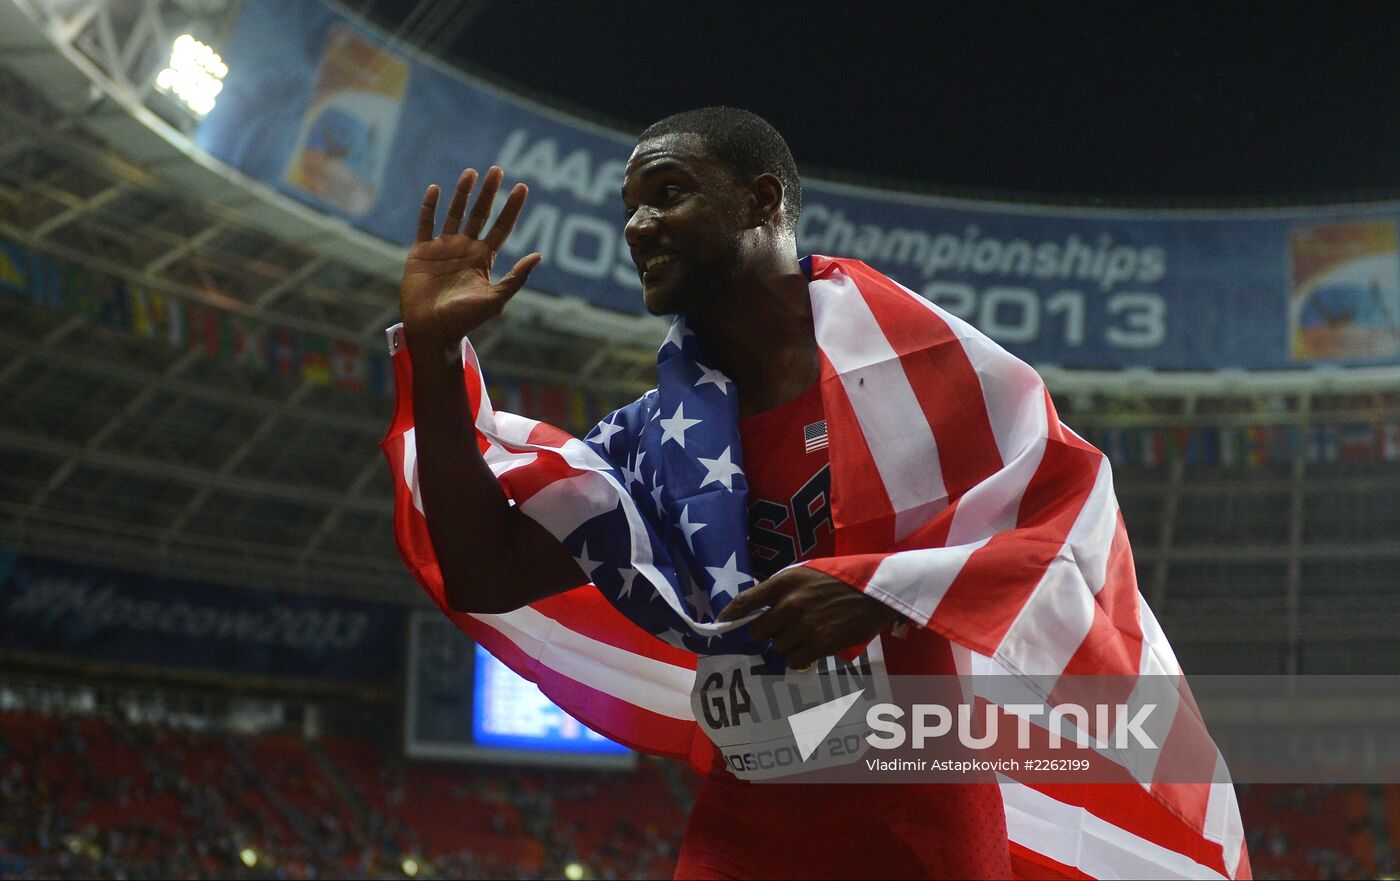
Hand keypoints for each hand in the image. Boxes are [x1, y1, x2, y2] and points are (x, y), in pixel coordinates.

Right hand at [400, 166, 540, 355]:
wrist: (431, 331)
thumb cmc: (464, 320)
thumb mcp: (495, 299)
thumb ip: (516, 278)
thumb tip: (539, 255)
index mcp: (483, 259)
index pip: (501, 227)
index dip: (511, 208)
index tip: (522, 187)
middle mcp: (465, 249)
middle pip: (479, 214)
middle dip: (489, 193)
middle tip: (498, 170)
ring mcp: (443, 249)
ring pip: (454, 214)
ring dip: (462, 193)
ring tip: (471, 172)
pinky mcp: (421, 252)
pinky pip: (425, 224)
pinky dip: (429, 207)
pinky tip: (436, 189)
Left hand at [717, 566, 903, 669]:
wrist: (876, 593)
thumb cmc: (841, 580)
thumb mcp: (808, 572)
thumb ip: (782, 587)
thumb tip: (758, 607)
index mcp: (787, 581)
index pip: (747, 600)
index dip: (730, 614)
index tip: (721, 623)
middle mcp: (791, 603)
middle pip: (758, 630)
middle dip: (766, 632)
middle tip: (780, 628)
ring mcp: (805, 626)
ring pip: (777, 646)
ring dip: (785, 644)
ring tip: (803, 634)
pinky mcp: (820, 644)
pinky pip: (795, 660)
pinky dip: (799, 657)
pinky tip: (810, 646)